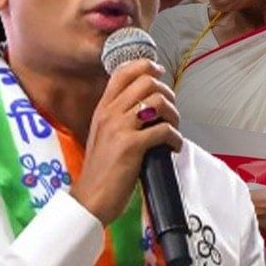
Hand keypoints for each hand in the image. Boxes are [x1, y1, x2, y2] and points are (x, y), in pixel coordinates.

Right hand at [73, 60, 181, 223]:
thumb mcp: (104, 135)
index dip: (146, 66)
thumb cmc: (102, 170)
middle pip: (146, 81)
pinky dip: (175, 138)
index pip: (123, 72)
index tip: (160, 74)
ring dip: (174, 114)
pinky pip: (164, 129)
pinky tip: (172, 147)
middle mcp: (109, 113)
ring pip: (158, 101)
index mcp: (102, 108)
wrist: (90, 198)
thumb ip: (120, 117)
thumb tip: (147, 107)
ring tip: (173, 129)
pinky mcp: (131, 146)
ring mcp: (119, 128)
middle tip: (170, 111)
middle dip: (167, 92)